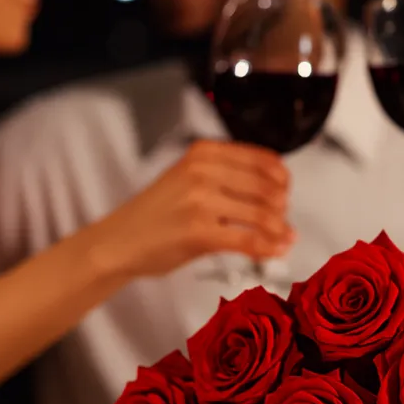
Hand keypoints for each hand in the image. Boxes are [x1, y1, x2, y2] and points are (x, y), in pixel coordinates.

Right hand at [89, 140, 293, 278]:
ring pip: (262, 215)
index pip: (264, 160)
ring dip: (279, 230)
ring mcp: (200, 201)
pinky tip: (276, 252)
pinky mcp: (198, 232)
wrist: (118, 241)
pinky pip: (248, 240)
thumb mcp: (189, 177)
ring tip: (283, 238)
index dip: (283, 180)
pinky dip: (269, 248)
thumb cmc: (156, 213)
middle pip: (267, 188)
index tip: (286, 194)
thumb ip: (228, 177)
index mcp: (204, 152)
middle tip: (282, 221)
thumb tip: (279, 192)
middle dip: (282, 209)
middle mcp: (203, 171)